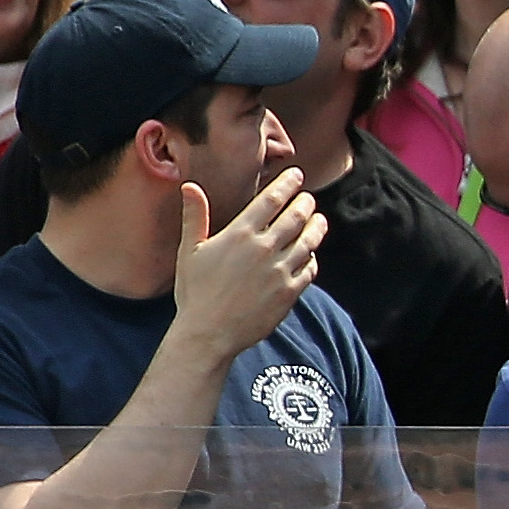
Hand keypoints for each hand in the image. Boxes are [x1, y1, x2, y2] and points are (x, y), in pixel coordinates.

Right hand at [170, 167, 326, 362]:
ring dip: (316, 227)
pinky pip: (309, 269)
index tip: (296, 175)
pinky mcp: (290, 292)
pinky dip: (311, 258)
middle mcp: (264, 249)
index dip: (286, 184)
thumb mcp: (190, 251)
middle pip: (294, 217)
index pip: (270, 200)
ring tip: (318, 219)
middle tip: (308, 197)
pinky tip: (310, 254)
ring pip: (308, 241)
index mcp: (239, 235)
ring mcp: (280, 271)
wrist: (209, 333)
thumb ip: (195, 217)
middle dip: (305, 203)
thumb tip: (190, 186)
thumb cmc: (195, 292)